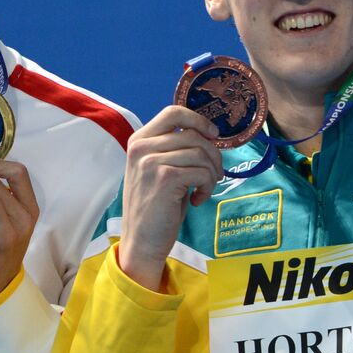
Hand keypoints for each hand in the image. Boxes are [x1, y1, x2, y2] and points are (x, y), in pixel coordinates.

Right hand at [117, 105, 221, 291]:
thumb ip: (173, 149)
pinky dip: (207, 187)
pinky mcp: (164, 178)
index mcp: (139, 140)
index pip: (173, 112)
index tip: (213, 135)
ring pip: (201, 152)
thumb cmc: (155, 206)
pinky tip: (196, 199)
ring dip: (211, 173)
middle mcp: (141, 147)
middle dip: (213, 154)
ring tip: (203, 188)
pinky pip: (202, 172)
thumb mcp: (158, 169)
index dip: (199, 120)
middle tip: (214, 174)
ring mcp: (150, 162)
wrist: (142, 240)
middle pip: (193, 134)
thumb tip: (209, 134)